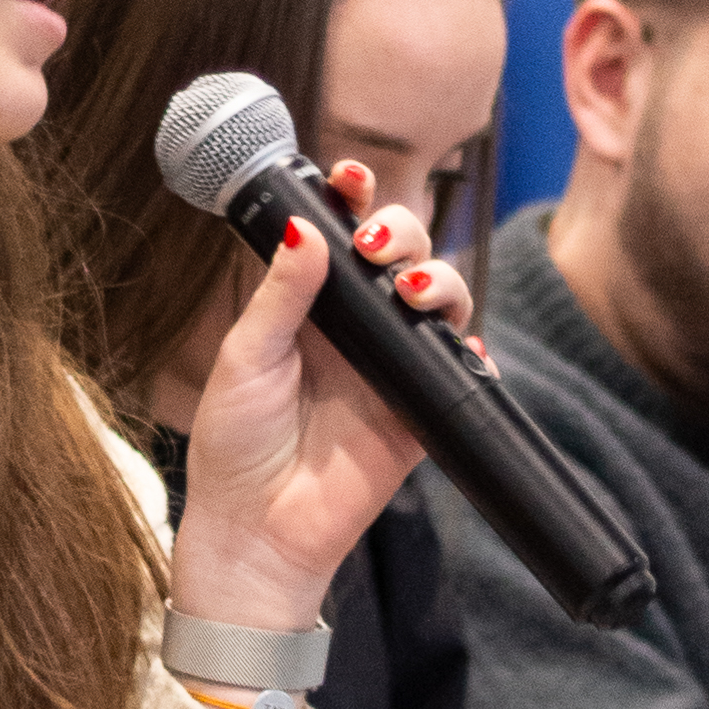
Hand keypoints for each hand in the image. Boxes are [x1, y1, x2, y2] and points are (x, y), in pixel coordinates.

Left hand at [173, 160, 471, 634]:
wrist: (257, 531)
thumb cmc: (235, 445)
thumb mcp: (246, 358)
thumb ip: (281, 294)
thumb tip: (307, 226)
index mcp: (309, 306)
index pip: (342, 234)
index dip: (355, 197)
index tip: (350, 176)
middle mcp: (358, 327)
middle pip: (404, 254)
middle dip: (403, 232)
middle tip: (376, 250)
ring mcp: (394, 366)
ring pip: (442, 299)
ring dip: (441, 280)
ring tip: (413, 293)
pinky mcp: (423, 410)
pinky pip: (465, 368)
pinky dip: (472, 350)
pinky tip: (460, 345)